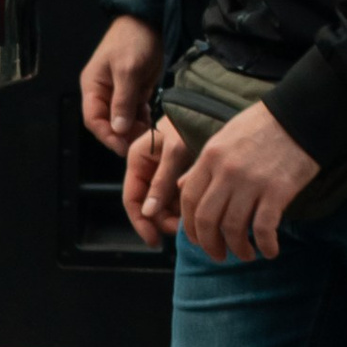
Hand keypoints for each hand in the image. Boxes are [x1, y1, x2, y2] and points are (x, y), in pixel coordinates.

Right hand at [82, 14, 162, 156]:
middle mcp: (103, 92)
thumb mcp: (128, 70)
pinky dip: (142, 119)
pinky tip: (151, 124)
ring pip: (123, 119)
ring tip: (147, 136)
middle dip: (121, 135)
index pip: (93, 119)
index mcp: (93, 86)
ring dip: (133, 129)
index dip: (106, 135)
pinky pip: (136, 111)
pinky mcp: (135, 89)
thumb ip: (122, 101)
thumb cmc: (133, 40)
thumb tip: (118, 130)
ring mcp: (119, 91)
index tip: (122, 147)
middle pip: (107, 122)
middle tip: (139, 144)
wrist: (151, 19)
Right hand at [122, 119, 187, 247]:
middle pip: (149, 205)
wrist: (214, 105)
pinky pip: (179, 196)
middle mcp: (148, 167)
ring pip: (165, 203)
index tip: (155, 241)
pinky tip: (199, 210)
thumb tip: (148, 213)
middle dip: (163, 221)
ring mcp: (164, 171)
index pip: (132, 199)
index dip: (141, 223)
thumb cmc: (191, 121)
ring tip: (193, 221)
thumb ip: (161, 182)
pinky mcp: (180, 172)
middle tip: (183, 230)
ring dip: (176, 215)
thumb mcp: (175, 151)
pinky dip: (187, 205)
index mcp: (138, 160)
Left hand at [177, 98, 318, 260]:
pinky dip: (266, 245)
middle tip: (219, 255)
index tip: (199, 240)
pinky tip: (270, 251)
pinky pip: (264, 228)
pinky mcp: (277, 190)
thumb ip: (203, 165)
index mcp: (210, 158)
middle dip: (210, 245)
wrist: (302, 113)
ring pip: (233, 228)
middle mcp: (226, 172)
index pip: (189, 201)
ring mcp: (251, 182)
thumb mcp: (224, 138)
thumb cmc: (263, 126)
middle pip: (207, 220)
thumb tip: (182, 188)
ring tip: (247, 255)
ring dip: (238, 248)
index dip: (190, 227)